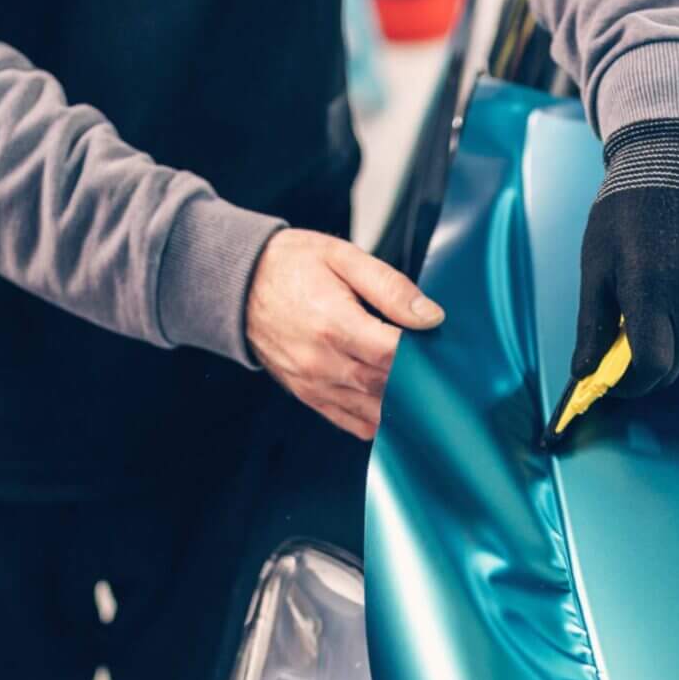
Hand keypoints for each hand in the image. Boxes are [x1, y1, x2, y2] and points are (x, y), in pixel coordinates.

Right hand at [245, 230, 442, 439]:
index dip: (423, 355)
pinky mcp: (308, 395)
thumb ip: (389, 287)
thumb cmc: (289, 265)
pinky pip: (351, 422)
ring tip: (425, 392)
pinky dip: (376, 420)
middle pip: (387, 386)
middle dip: (418, 381)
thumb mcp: (342, 257)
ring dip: (401, 405)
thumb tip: (429, 316)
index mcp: (334, 324)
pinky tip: (394, 408)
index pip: (394, 355)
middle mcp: (322, 361)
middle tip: (441, 371)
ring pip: (373, 410)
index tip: (439, 348)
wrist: (238, 284)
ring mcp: (313, 383)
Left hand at [573, 120, 678, 397]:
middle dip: (647, 370)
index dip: (632, 384)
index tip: (613, 381)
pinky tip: (671, 293)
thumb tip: (583, 372)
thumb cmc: (627, 209)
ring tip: (646, 315)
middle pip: (674, 365)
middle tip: (622, 353)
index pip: (653, 367)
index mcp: (651, 289)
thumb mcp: (597, 262)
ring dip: (668, 346)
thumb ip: (593, 322)